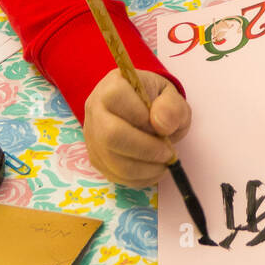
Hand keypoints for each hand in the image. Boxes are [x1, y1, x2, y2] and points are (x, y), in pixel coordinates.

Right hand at [83, 68, 190, 186]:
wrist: (146, 112)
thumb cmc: (158, 102)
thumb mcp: (172, 97)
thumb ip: (172, 107)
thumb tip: (161, 126)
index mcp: (112, 85)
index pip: (118, 99)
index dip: (144, 117)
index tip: (164, 127)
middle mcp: (95, 109)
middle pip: (110, 135)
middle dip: (145, 149)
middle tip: (167, 153)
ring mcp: (92, 135)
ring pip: (112, 160)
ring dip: (144, 168)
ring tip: (164, 164)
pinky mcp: (96, 157)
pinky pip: (113, 175)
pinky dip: (138, 179)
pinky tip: (153, 170)